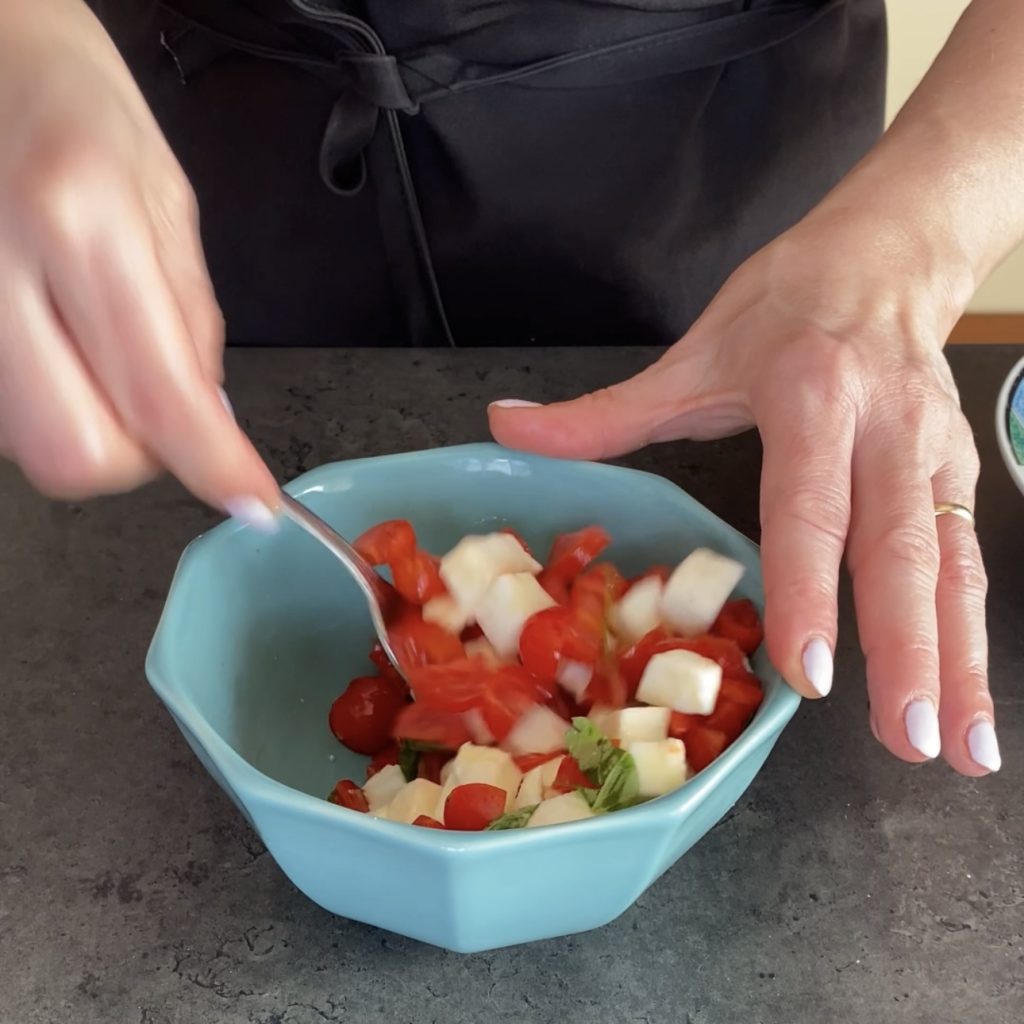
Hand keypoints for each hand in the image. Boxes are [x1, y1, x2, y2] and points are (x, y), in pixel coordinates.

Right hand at [0, 1, 276, 526]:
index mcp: (79, 222)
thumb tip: (210, 423)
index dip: (214, 466)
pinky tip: (63, 343)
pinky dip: (52, 402)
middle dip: (137, 455)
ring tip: (103, 346)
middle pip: (74, 455)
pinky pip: (3, 414)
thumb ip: (192, 323)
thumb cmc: (73, 104)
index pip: (160, 396)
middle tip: (162, 407)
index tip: (251, 501)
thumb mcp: (167, 201)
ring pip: (31, 445)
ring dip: (92, 426)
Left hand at [490, 211, 999, 775]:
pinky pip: (968, 562)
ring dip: (959, 663)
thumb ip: (604, 412)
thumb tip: (505, 429)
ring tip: (960, 751)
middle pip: (899, 548)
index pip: (810, 504)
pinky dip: (974, 639)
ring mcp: (936, 453)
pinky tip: (969, 708)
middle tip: (904, 737)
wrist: (887, 256)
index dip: (810, 587)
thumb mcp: (693, 355)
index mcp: (811, 395)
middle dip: (907, 647)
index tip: (810, 672)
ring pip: (952, 566)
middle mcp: (885, 428)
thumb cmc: (786, 308)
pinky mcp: (960, 473)